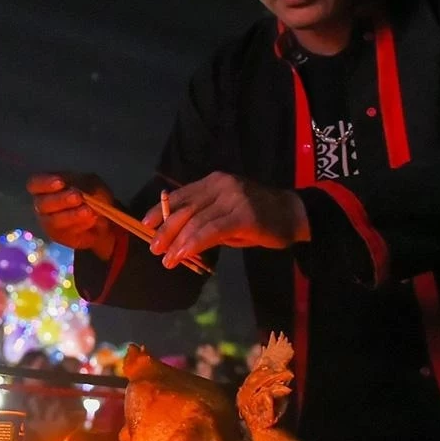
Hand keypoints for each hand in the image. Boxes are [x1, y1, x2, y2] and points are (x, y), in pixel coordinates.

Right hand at [27, 173, 117, 260]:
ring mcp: (50, 224)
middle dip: (60, 200)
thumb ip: (83, 184)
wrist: (103, 216)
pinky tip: (92, 219)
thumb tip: (79, 187)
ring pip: (54, 221)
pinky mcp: (61, 238)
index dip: (45, 183)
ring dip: (71, 215)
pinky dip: (81, 225)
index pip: (35, 184)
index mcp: (45, 187)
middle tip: (77, 196)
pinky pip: (67, 233)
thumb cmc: (91, 193)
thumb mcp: (91, 183)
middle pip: (42, 204)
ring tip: (88, 211)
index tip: (61, 182)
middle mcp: (43, 206)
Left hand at [141, 172, 309, 267]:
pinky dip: (194, 244)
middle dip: (165, 230)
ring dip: (178, 243)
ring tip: (167, 259)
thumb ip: (205, 219)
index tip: (145, 224)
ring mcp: (232, 198)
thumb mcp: (228, 211)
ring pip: (196, 222)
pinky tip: (183, 255)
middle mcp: (221, 185)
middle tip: (154, 249)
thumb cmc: (260, 216)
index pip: (180, 196)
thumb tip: (178, 238)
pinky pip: (211, 231)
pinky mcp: (243, 215)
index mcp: (214, 181)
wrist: (295, 214)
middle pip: (184, 209)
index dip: (160, 210)